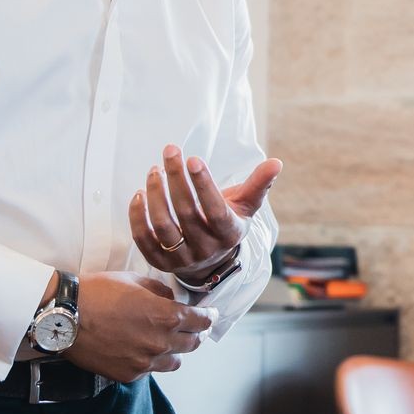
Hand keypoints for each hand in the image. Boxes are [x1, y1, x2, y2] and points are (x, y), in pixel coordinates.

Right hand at [64, 271, 213, 382]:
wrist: (63, 316)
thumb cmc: (97, 292)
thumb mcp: (134, 280)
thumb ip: (159, 291)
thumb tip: (170, 298)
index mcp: (167, 316)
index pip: (202, 321)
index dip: (208, 317)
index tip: (209, 315)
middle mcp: (161, 343)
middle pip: (193, 344)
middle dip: (194, 333)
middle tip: (190, 327)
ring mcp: (145, 362)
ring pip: (175, 362)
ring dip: (175, 351)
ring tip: (165, 341)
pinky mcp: (128, 375)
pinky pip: (150, 370)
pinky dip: (151, 361)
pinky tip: (141, 350)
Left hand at [131, 147, 281, 282]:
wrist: (209, 262)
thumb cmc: (226, 223)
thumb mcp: (245, 206)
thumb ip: (258, 184)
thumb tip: (276, 162)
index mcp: (229, 234)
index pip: (215, 210)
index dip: (203, 185)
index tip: (192, 158)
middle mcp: (206, 249)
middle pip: (186, 213)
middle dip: (176, 178)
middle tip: (171, 151)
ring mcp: (181, 258)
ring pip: (163, 226)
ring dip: (156, 194)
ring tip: (154, 170)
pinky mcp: (160, 262)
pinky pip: (143, 239)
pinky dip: (137, 216)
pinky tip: (139, 193)